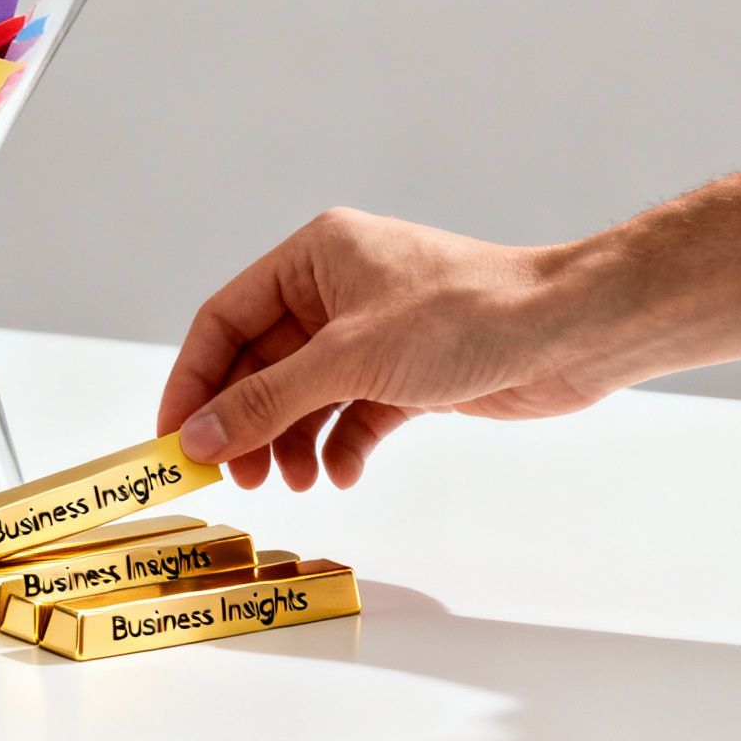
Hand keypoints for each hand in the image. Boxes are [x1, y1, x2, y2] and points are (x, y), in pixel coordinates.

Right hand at [155, 208, 612, 489]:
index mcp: (313, 257)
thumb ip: (266, 401)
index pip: (225, 319)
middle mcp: (336, 290)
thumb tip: (197, 436)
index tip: (171, 437)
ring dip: (289, 442)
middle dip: (244, 421)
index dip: (192, 379)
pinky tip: (340, 474)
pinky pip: (349, 414)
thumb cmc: (466, 317)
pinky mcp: (406, 373)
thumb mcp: (349, 361)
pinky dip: (338, 446)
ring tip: (290, 484)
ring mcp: (371, 333)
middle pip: (260, 363)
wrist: (569, 332)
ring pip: (303, 394)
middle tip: (231, 476)